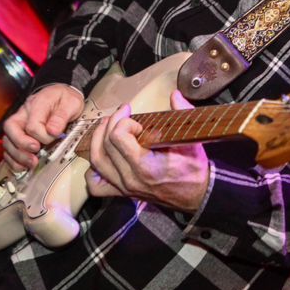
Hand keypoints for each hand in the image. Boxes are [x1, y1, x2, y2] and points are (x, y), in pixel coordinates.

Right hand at [3, 85, 84, 171]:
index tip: (54, 138)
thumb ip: (62, 116)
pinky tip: (23, 166)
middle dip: (21, 146)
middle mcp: (23, 113)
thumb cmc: (66, 99)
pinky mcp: (18, 133)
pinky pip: (9, 147)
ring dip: (17, 155)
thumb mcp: (72, 103)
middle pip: (10, 129)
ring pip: (7, 140)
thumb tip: (52, 131)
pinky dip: (13, 159)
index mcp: (37, 104)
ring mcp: (19, 123)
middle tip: (35, 154)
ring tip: (31, 164)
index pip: (32, 124)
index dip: (42, 136)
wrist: (61, 94)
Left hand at [85, 90, 207, 211]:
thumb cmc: (193, 168)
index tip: (139, 121)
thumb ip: (183, 113)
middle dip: (112, 122)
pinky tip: (103, 155)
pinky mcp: (122, 192)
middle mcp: (131, 178)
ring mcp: (124, 187)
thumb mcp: (191, 140)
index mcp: (147, 166)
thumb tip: (175, 94)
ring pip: (97, 161)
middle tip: (123, 113)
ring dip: (98, 139)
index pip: (118, 137)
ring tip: (107, 125)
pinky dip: (93, 169)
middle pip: (106, 145)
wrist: (196, 195)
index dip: (125, 122)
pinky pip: (96, 185)